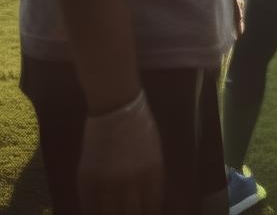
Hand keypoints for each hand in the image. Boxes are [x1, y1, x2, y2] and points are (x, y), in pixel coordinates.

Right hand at [78, 91, 162, 213]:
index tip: (144, 214)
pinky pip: (89, 206)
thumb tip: (148, 203)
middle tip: (127, 212)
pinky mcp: (87, 180)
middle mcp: (131, 182)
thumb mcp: (154, 153)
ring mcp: (107, 182)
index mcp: (152, 174)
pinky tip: (96, 209)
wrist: (115, 107)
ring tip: (112, 211)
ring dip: (110, 214)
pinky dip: (93, 210)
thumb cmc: (140, 126)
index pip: (151, 209)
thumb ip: (151, 179)